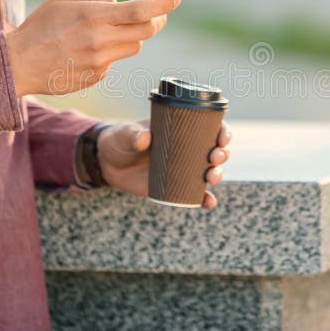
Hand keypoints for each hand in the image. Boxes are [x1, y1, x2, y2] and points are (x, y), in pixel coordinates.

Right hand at [6, 0, 179, 96]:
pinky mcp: (97, 77)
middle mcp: (100, 41)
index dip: (163, 5)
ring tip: (116, 29)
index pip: (140, 11)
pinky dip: (111, 52)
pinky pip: (115, 61)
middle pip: (146, 31)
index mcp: (93, 16)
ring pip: (134, 46)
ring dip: (133, 36)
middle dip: (157, 20)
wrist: (19, 63)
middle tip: (160, 14)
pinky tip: (90, 49)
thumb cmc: (41, 24)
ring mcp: (100, 62)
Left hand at [95, 119, 231, 208]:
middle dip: (222, 154)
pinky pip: (196, 194)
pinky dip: (205, 199)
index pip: (209, 128)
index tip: (222, 137)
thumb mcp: (124, 133)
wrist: (107, 163)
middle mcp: (187, 149)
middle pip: (215, 150)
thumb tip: (145, 139)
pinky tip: (209, 202)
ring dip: (217, 174)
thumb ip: (133, 135)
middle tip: (215, 156)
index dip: (222, 132)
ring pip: (209, 172)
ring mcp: (183, 169)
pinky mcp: (176, 187)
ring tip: (211, 177)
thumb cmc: (119, 140)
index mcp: (181, 130)